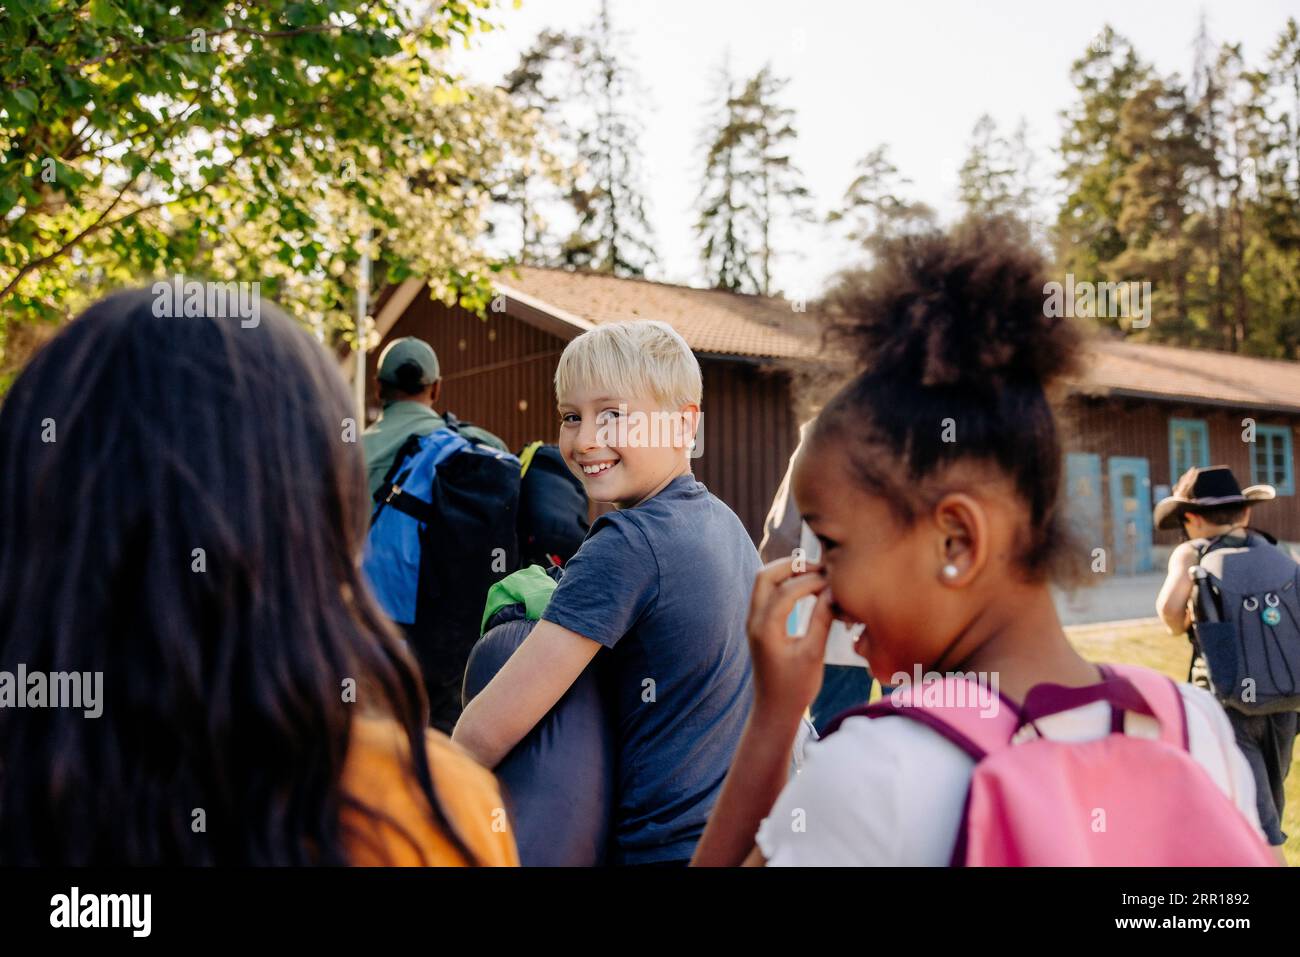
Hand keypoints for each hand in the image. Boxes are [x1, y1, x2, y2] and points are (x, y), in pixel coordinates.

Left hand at [746, 556, 834, 720]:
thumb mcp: (813, 655)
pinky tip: (806, 587)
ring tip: (815, 573)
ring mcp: (753, 622)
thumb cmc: (795, 688)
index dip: (812, 580)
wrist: (774, 710)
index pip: (787, 590)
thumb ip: (822, 620)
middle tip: (820, 567)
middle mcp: (754, 621)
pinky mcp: (759, 625)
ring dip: (787, 572)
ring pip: (763, 582)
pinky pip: (767, 593)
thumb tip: (833, 592)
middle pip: (765, 575)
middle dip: (792, 565)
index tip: (835, 580)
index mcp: (765, 629)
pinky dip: (784, 583)